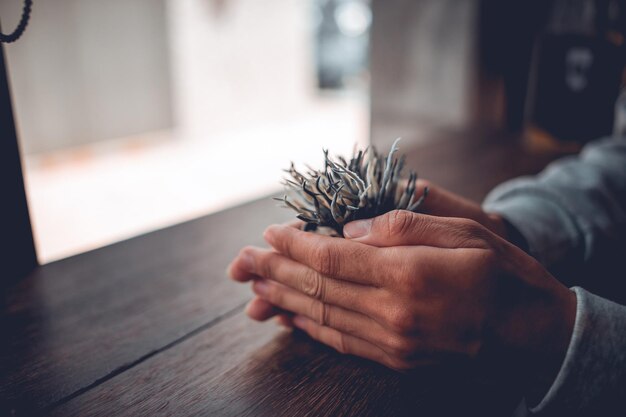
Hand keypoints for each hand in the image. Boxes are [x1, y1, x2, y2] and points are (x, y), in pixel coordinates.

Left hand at [240, 181, 509, 323]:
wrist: (533, 334)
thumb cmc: (503, 273)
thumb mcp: (465, 231)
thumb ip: (402, 226)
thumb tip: (350, 228)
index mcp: (408, 274)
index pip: (333, 255)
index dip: (296, 243)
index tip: (270, 233)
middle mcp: (393, 312)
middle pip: (317, 287)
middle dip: (275, 271)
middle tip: (242, 261)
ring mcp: (393, 341)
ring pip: (321, 316)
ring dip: (283, 300)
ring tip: (253, 289)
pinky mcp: (396, 359)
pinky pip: (340, 342)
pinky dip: (309, 328)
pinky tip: (289, 318)